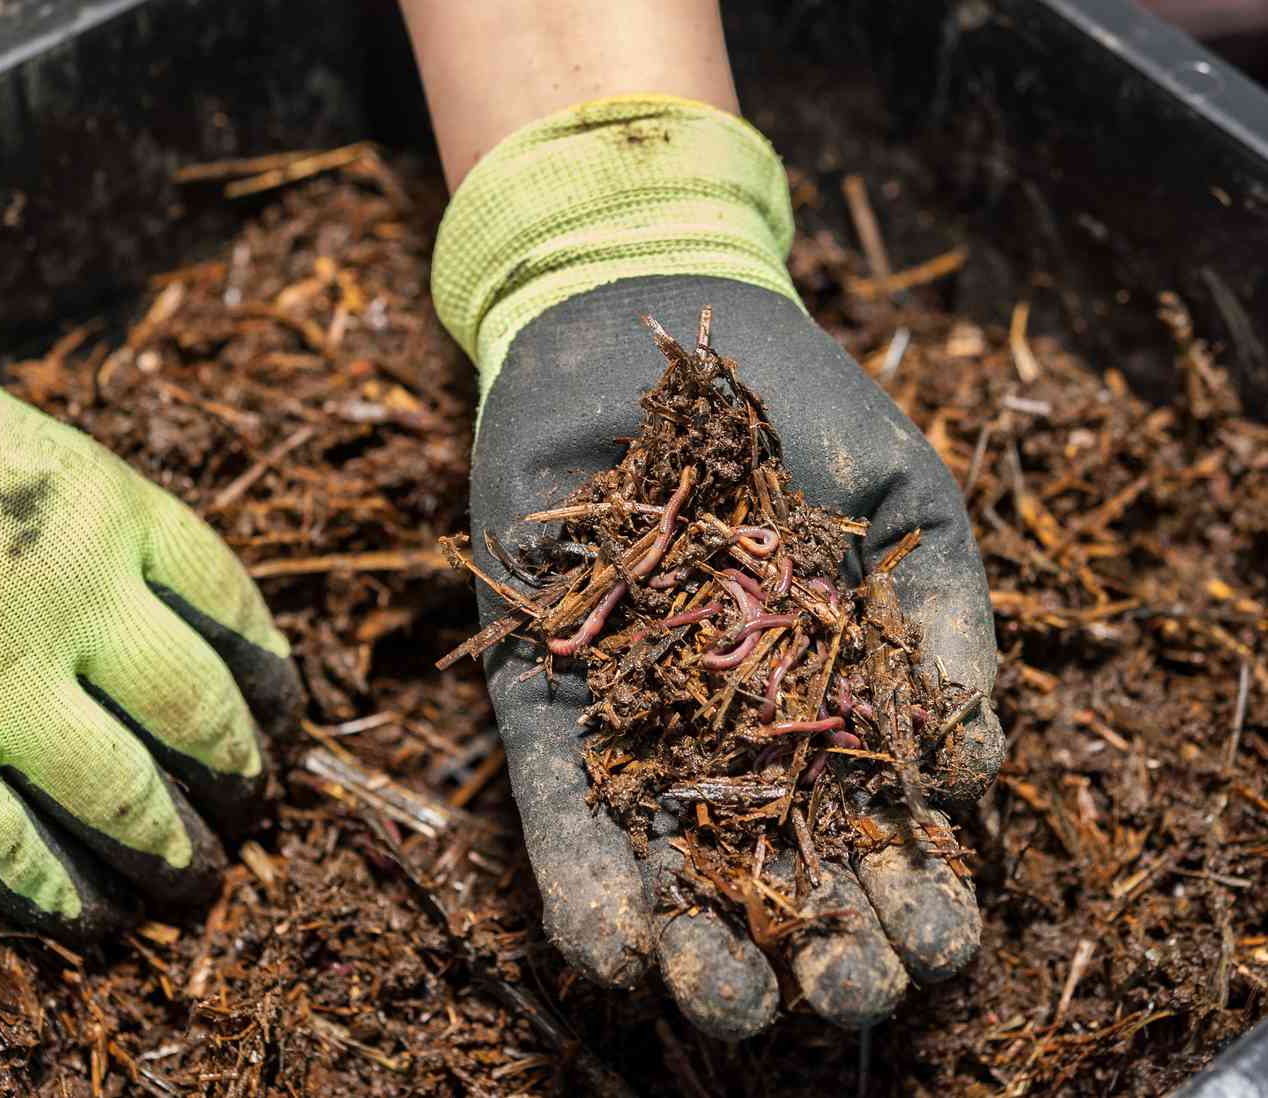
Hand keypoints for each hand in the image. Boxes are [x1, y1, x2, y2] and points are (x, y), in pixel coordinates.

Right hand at [0, 305, 302, 938]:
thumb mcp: (18, 442)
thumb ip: (90, 518)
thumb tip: (143, 592)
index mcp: (110, 510)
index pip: (229, 604)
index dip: (269, 671)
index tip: (284, 709)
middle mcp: (77, 602)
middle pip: (197, 707)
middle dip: (238, 769)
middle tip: (254, 802)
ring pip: (125, 794)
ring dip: (170, 847)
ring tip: (195, 875)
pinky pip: (8, 848)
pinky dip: (57, 892)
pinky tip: (88, 918)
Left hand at [432, 99, 1002, 1037]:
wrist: (647, 327)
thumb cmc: (795, 410)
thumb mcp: (904, 501)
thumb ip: (947, 619)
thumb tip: (980, 768)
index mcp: (837, 706)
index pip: (884, 833)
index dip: (916, 897)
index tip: (940, 938)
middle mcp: (737, 737)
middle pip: (782, 877)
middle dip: (821, 948)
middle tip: (846, 986)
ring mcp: (638, 725)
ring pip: (671, 869)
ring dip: (701, 950)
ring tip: (730, 996)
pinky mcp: (543, 701)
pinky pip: (559, 809)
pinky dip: (582, 880)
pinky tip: (614, 946)